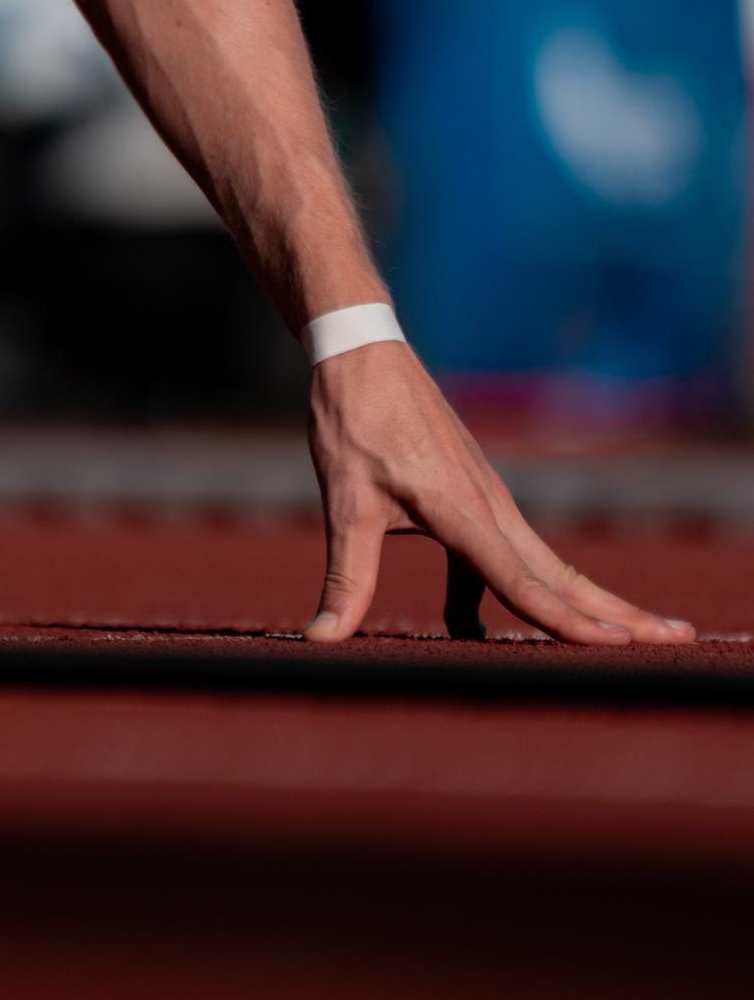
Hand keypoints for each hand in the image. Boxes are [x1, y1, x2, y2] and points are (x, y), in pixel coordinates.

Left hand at [305, 340, 693, 646]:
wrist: (362, 351)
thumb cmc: (353, 420)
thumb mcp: (345, 501)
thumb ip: (346, 577)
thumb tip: (321, 640)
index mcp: (463, 511)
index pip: (523, 583)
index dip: (568, 623)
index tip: (619, 648)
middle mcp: (489, 507)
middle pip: (562, 576)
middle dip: (620, 613)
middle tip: (678, 640)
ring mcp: (486, 501)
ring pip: (546, 565)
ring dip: (589, 601)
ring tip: (636, 635)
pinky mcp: (472, 497)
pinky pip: (505, 555)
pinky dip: (515, 590)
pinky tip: (475, 628)